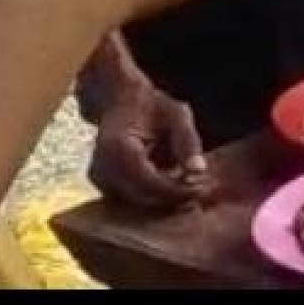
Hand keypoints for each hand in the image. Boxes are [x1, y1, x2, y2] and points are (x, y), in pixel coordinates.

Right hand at [88, 75, 209, 208]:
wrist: (120, 100)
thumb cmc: (151, 105)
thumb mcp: (176, 114)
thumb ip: (187, 140)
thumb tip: (199, 170)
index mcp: (117, 148)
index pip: (148, 182)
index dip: (176, 191)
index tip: (202, 188)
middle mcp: (102, 169)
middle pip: (141, 198)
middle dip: (174, 199)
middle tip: (203, 190)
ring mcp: (100, 180)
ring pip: (137, 204)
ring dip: (165, 201)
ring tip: (193, 187)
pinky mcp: (105, 187)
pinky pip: (132, 200)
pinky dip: (155, 197)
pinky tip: (176, 186)